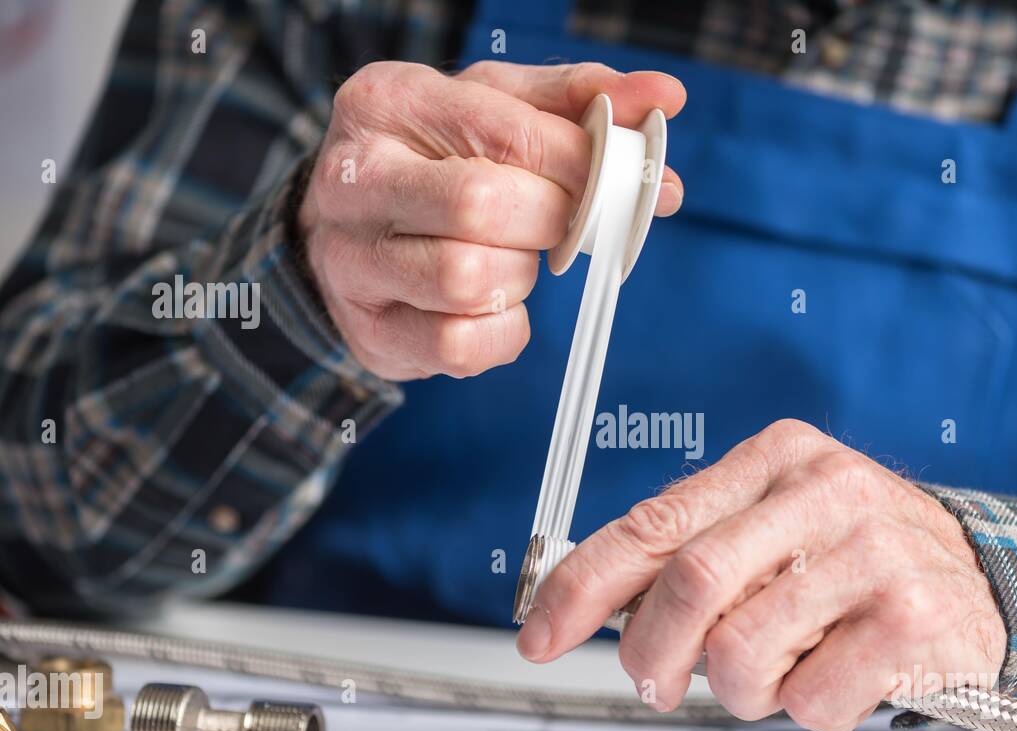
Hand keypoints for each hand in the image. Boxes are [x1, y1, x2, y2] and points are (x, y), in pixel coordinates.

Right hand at [297, 61, 684, 379]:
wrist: (351, 231)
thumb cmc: (437, 161)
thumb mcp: (498, 108)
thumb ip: (579, 100)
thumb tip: (663, 99)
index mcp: (387, 102)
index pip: (506, 134)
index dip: (579, 164)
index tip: (614, 180)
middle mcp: (352, 179)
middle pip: (482, 205)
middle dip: (548, 222)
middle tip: (560, 224)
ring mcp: (351, 261)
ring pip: (468, 279)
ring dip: (518, 276)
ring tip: (513, 259)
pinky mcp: (371, 333)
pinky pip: (461, 344)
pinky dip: (502, 331)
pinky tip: (495, 305)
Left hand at [516, 419, 1007, 730]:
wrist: (985, 576)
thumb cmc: (863, 554)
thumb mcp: (778, 525)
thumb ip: (696, 552)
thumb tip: (595, 604)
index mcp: (777, 458)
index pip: (654, 523)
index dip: (584, 586)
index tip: (541, 634)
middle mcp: (826, 491)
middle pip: (691, 584)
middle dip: (653, 654)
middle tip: (657, 681)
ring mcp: (874, 551)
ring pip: (743, 652)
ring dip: (743, 688)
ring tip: (779, 667)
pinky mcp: (912, 617)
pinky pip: (811, 698)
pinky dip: (808, 708)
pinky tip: (839, 673)